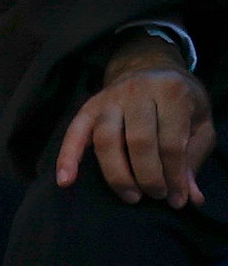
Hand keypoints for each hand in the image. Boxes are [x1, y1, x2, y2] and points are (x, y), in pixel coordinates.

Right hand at [56, 41, 213, 205]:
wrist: (150, 66)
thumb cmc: (180, 101)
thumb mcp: (200, 124)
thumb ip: (194, 158)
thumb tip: (191, 197)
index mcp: (171, 93)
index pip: (171, 142)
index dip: (174, 176)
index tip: (177, 199)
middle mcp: (137, 92)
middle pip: (138, 141)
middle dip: (148, 176)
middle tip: (156, 196)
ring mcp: (109, 98)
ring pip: (106, 139)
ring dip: (117, 174)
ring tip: (131, 196)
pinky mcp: (89, 106)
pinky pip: (74, 132)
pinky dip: (67, 157)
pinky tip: (65, 181)